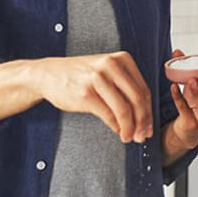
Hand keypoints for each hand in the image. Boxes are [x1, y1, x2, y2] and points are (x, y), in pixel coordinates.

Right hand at [35, 51, 152, 141]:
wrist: (48, 74)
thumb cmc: (81, 76)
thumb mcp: (107, 72)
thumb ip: (126, 88)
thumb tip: (145, 118)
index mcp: (122, 59)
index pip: (143, 90)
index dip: (149, 112)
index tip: (149, 127)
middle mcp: (111, 65)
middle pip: (137, 100)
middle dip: (142, 122)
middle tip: (142, 136)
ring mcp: (97, 78)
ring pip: (124, 109)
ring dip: (129, 128)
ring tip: (129, 138)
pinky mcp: (86, 93)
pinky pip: (108, 115)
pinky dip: (116, 127)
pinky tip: (118, 132)